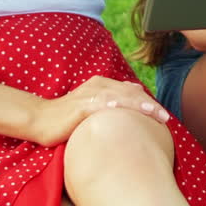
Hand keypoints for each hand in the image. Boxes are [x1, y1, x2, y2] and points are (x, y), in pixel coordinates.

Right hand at [30, 75, 169, 146]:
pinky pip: (104, 104)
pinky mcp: (82, 105)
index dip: (148, 102)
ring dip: (140, 104)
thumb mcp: (91, 112)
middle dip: (150, 104)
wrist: (39, 120)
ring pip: (122, 96)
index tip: (162, 115)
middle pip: (131, 93)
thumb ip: (108, 110)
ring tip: (155, 113)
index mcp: (102, 85)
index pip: (132, 92)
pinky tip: (131, 111)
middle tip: (166, 118)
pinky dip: (119, 106)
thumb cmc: (66, 120)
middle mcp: (99, 85)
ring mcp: (91, 94)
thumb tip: (128, 118)